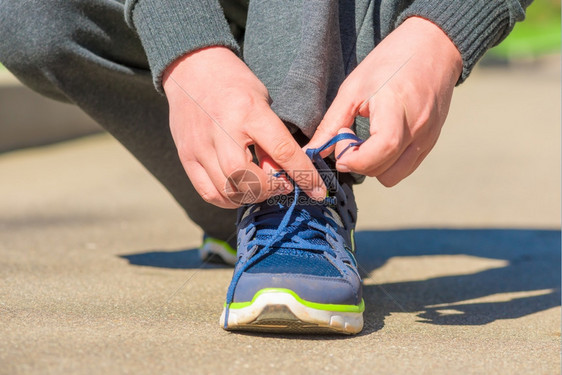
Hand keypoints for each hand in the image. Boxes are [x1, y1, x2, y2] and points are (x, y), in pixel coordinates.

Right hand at [163, 46, 325, 207]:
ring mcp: (200, 146)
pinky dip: (228, 199)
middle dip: (271, 189)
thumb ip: (272, 139)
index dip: (304, 175)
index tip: (318, 191)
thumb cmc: (234, 84)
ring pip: (227, 191)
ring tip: (261, 187)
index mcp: (248, 111)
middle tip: (282, 184)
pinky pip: (208, 192)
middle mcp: (222, 131)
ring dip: (251, 197)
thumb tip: (282, 175)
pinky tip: (239, 190)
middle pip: (248, 179)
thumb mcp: (262, 102)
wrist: (191, 68)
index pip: (283, 151)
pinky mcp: (186, 156)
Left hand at [306, 17, 461, 186]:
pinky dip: (388, 162)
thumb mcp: (353, 88)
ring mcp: (428, 138)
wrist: (433, 47)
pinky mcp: (431, 142)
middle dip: (359, 162)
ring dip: (374, 166)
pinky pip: (406, 168)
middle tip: (350, 138)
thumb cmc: (390, 62)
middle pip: (384, 171)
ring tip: (367, 140)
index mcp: (396, 109)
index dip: (355, 159)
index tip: (341, 143)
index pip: (381, 151)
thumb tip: (313, 151)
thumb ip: (332, 123)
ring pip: (394, 176)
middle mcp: (418, 128)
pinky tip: (380, 139)